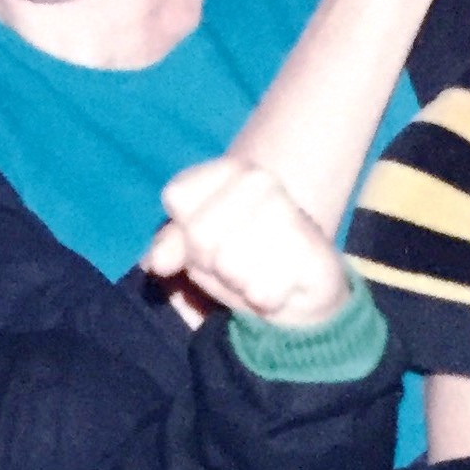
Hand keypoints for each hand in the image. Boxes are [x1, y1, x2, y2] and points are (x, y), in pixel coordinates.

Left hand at [143, 158, 351, 329]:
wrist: (301, 291)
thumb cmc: (242, 264)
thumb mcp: (195, 250)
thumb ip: (171, 245)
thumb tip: (158, 262)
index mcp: (230, 170)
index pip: (177, 196)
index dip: (182, 231)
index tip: (209, 240)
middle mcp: (259, 179)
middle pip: (199, 234)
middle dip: (210, 262)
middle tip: (235, 266)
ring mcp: (289, 209)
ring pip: (229, 264)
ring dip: (239, 283)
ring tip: (258, 276)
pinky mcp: (312, 247)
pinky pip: (261, 290)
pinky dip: (265, 299)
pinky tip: (278, 288)